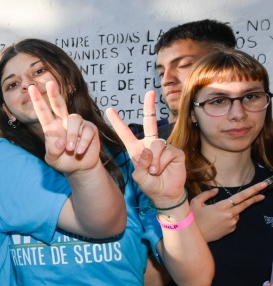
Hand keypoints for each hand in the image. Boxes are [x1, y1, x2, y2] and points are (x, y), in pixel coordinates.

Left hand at [31, 81, 101, 173]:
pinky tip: (80, 151)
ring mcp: (77, 124)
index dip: (37, 100)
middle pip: (59, 104)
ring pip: (73, 119)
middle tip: (49, 83)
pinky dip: (83, 142)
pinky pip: (86, 130)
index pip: (43, 112)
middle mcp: (63, 122)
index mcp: (51, 127)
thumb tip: (60, 141)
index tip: (31, 88)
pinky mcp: (89, 128)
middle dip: (54, 93)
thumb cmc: (63, 161)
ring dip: (72, 135)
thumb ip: (53, 152)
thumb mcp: (53, 160)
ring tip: (71, 150)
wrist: (80, 168)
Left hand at [106, 91, 186, 205]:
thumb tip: (147, 150)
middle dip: (150, 106)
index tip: (109, 110)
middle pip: (150, 122)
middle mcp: (150, 144)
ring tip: (153, 171)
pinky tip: (161, 170)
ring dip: (153, 160)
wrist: (165, 194)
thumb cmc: (150, 185)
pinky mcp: (175, 152)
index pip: (125, 133)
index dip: (118, 122)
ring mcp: (164, 147)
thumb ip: (140, 164)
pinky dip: (161, 162)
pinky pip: (166, 152)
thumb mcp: (138, 176)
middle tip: (150, 92)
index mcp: (137, 149)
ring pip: (155, 144)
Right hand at [192, 181, 266, 241]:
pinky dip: (229, 218)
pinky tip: (218, 221)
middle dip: (255, 198)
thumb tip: (217, 191)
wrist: (195, 237)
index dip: (254, 190)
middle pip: (245, 204)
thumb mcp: (195, 203)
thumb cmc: (193, 219)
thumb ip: (207, 194)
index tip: (263, 185)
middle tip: (262, 194)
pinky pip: (233, 220)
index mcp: (222, 206)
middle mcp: (230, 214)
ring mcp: (232, 222)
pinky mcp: (231, 229)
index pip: (241, 196)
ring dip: (232, 210)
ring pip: (237, 213)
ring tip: (217, 215)